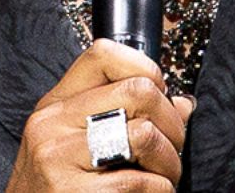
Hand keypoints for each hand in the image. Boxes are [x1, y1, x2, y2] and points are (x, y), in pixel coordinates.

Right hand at [5, 40, 194, 192]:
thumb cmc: (56, 191)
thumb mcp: (73, 144)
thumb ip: (120, 117)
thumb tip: (181, 104)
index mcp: (55, 106)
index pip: (103, 55)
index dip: (146, 69)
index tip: (159, 100)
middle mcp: (53, 124)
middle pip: (138, 91)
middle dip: (171, 124)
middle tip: (169, 149)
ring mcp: (59, 157)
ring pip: (144, 134)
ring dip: (169, 163)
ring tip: (161, 178)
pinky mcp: (74, 192)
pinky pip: (142, 182)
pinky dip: (159, 191)